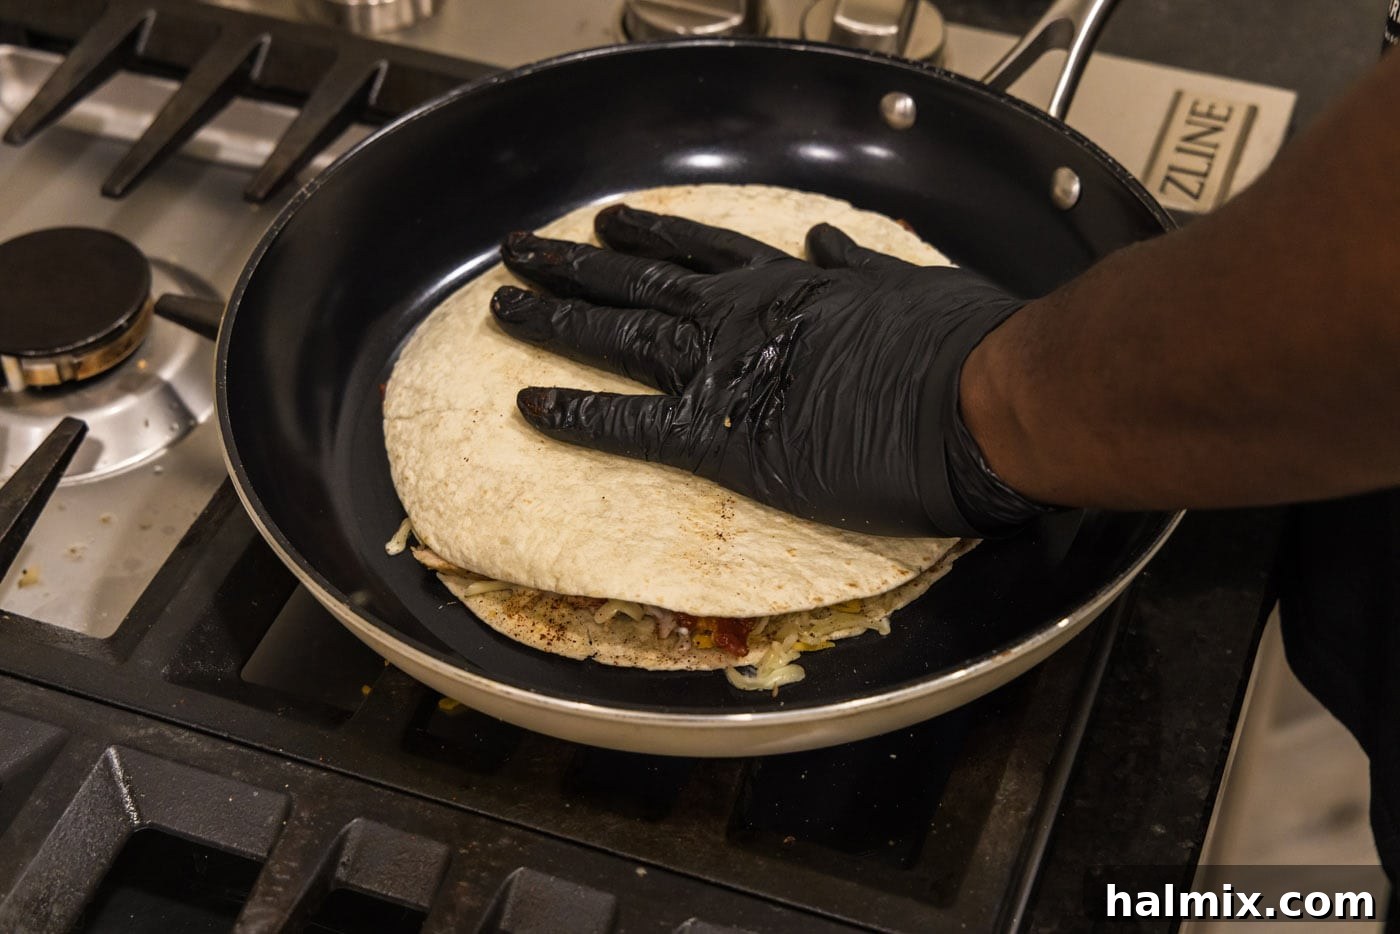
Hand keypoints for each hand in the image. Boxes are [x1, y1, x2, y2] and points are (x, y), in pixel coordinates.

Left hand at [494, 204, 1049, 535]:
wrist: (977, 399)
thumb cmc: (961, 346)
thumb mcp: (909, 284)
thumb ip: (859, 267)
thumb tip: (825, 241)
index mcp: (788, 285)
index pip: (698, 252)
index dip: (648, 235)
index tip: (610, 222)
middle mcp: (741, 315)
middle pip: (636, 279)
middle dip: (573, 263)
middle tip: (521, 247)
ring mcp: (723, 371)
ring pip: (616, 335)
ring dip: (554, 319)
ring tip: (503, 304)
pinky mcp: (721, 437)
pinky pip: (629, 422)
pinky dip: (576, 415)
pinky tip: (530, 407)